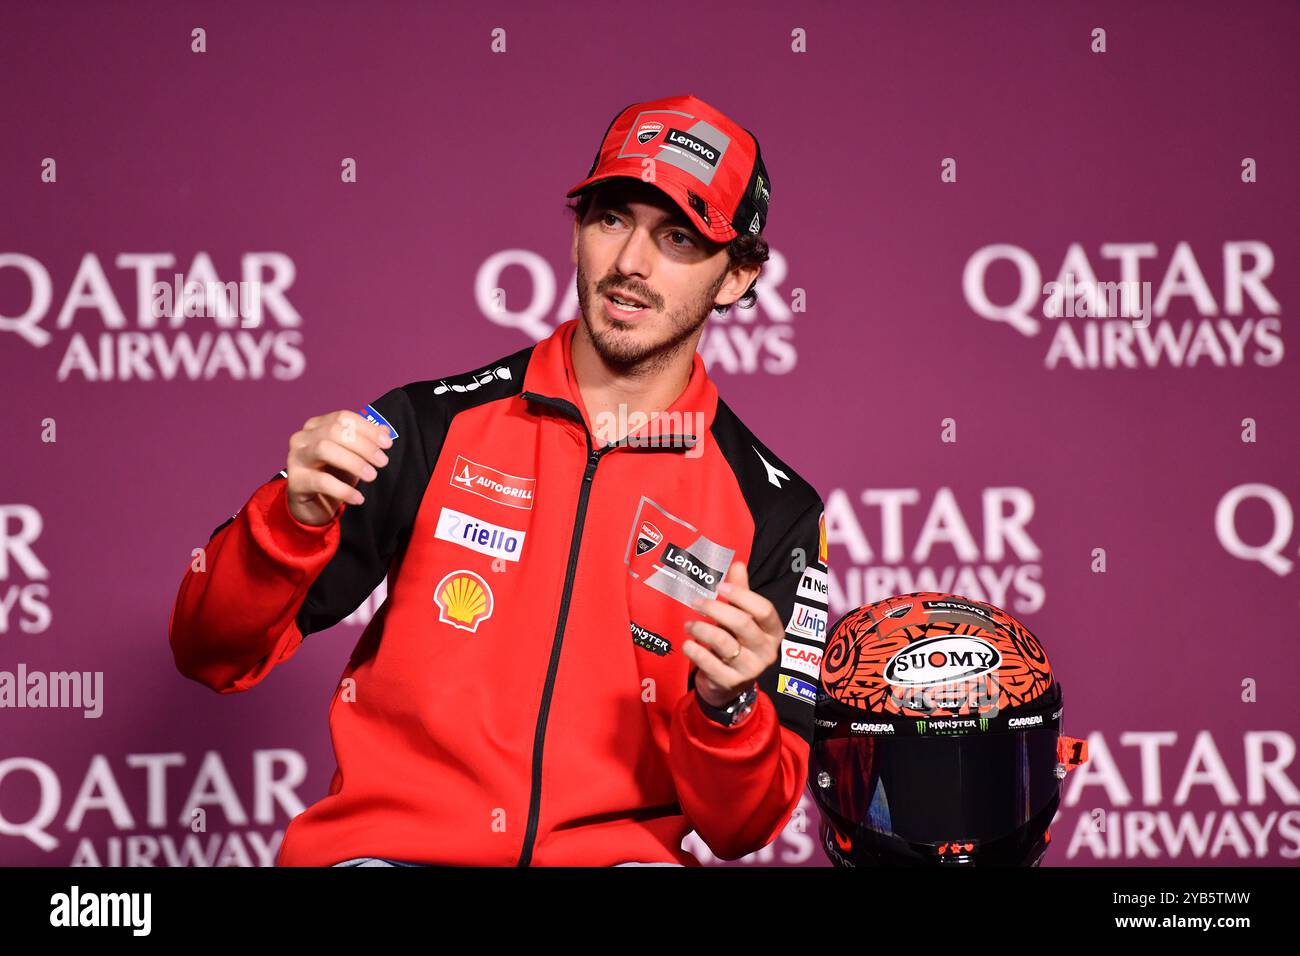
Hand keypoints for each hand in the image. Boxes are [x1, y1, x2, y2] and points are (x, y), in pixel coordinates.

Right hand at [285, 410, 393, 525]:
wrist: (311, 505)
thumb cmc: (332, 475)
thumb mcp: (352, 456)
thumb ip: (366, 441)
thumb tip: (385, 431)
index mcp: (317, 426)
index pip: (343, 418)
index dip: (368, 428)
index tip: (387, 444)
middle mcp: (302, 437)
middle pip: (334, 431)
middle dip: (363, 445)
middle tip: (382, 462)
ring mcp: (295, 458)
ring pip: (324, 449)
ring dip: (353, 462)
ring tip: (372, 476)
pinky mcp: (295, 481)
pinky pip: (321, 481)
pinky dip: (343, 490)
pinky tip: (358, 498)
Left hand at [682, 560, 781, 707]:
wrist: (729, 683)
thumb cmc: (737, 642)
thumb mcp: (742, 616)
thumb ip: (740, 592)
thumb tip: (738, 564)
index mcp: (773, 631)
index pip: (764, 609)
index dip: (742, 595)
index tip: (719, 586)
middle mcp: (767, 651)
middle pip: (742, 623)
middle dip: (715, 609)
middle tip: (696, 602)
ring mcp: (751, 669)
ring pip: (724, 643)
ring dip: (701, 629)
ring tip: (689, 625)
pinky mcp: (731, 682)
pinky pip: (710, 663)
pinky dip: (695, 651)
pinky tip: (687, 644)